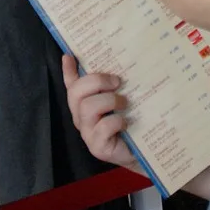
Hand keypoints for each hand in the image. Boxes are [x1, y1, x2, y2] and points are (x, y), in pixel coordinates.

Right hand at [62, 55, 141, 173]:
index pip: (71, 84)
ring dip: (110, 100)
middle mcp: (81, 117)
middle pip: (76, 92)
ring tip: (125, 103)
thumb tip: (111, 62)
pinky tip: (126, 123)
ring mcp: (87, 133)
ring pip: (88, 108)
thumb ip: (114, 84)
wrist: (142, 153)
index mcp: (85, 103)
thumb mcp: (123, 100)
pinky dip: (117, 120)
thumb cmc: (131, 123)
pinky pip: (103, 127)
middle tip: (118, 82)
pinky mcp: (97, 147)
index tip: (69, 56)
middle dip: (97, 81)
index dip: (67, 71)